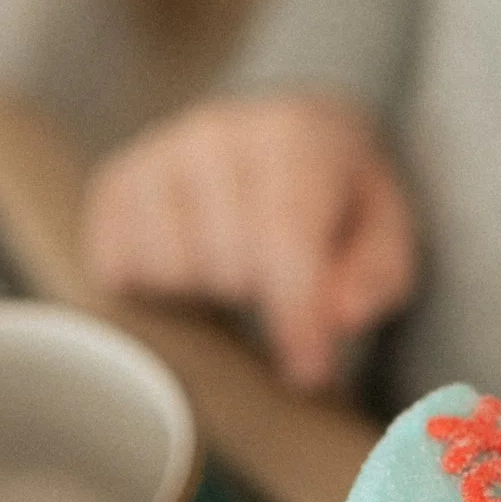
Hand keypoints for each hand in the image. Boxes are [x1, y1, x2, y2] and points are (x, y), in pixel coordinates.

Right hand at [84, 94, 415, 390]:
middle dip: (257, 299)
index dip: (295, 316)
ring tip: (233, 272)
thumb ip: (373, 277)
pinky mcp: (114, 183)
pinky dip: (153, 287)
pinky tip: (190, 269)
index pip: (283, 238)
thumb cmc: (338, 195)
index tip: (309, 371)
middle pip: (221, 262)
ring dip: (203, 292)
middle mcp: (213, 135)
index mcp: (292, 136)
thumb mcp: (386, 231)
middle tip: (276, 290)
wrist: (287, 131)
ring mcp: (154, 155)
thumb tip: (336, 318)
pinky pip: (116, 268)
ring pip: (163, 269)